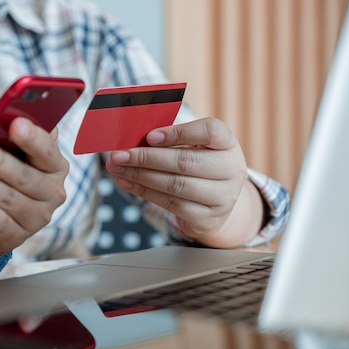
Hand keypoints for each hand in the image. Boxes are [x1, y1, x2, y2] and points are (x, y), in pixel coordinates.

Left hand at [0, 117, 68, 259]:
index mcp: (50, 160)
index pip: (47, 147)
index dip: (32, 136)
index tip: (15, 124)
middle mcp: (51, 189)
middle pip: (29, 176)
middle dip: (2, 162)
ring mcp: (36, 216)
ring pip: (11, 199)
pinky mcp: (15, 237)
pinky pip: (0, 223)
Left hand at [105, 117, 263, 247]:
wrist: (217, 203)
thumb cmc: (198, 165)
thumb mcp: (193, 147)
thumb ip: (169, 139)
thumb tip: (131, 137)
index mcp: (227, 144)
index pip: (210, 131)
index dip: (179, 132)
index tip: (150, 136)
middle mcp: (231, 169)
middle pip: (186, 162)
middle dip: (146, 158)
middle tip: (119, 154)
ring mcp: (221, 196)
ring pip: (175, 185)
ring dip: (140, 176)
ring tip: (117, 168)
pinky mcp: (206, 217)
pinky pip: (170, 203)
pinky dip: (143, 191)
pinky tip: (126, 182)